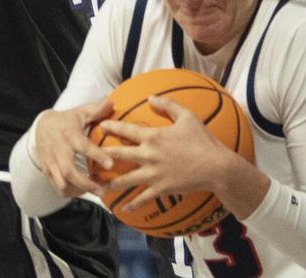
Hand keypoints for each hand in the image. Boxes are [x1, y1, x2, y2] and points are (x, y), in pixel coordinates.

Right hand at [34, 101, 114, 197]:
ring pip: (62, 182)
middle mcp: (59, 150)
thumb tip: (112, 102)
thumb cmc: (66, 120)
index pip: (83, 146)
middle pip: (69, 171)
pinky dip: (70, 193)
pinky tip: (83, 192)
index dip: (97, 155)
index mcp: (69, 135)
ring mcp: (51, 162)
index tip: (110, 164)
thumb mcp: (80, 112)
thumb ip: (96, 110)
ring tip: (95, 192)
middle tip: (102, 190)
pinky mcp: (47, 170)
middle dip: (85, 183)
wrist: (41, 127)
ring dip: (78, 191)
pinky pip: (57, 187)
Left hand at [99, 96, 236, 210]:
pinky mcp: (161, 188)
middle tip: (90, 157)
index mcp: (154, 136)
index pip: (126, 130)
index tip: (99, 126)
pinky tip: (123, 208)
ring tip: (99, 187)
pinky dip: (132, 204)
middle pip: (120, 155)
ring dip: (111, 183)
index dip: (111, 127)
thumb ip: (168, 105)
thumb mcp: (188, 117)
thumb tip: (151, 97)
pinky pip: (142, 197)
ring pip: (126, 179)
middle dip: (103, 155)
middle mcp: (149, 155)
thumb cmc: (203, 140)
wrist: (216, 166)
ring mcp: (154, 174)